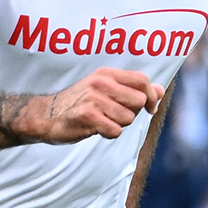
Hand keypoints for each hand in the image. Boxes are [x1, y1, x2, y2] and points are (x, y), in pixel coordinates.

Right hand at [35, 68, 162, 142]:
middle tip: (115, 115)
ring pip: (128, 118)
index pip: (142, 81)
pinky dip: (108, 134)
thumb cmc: (79, 103)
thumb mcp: (106, 90)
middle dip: (132, 113)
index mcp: (106, 74)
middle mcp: (100, 82)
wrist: (46, 115)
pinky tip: (96, 128)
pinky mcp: (87, 115)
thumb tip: (161, 90)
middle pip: (139, 101)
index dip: (152, 96)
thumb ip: (133, 89)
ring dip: (118, 125)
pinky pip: (115, 130)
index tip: (149, 109)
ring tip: (102, 121)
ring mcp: (93, 98)